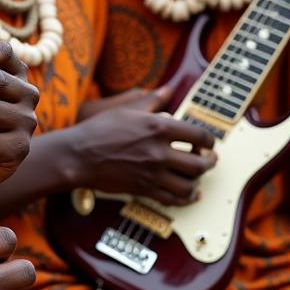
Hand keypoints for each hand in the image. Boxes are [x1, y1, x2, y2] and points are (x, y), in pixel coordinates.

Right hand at [70, 89, 216, 205]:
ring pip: (189, 185)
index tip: (208, 142)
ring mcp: (152, 174)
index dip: (209, 140)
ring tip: (198, 176)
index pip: (199, 136)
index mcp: (159, 128)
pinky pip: (172, 199)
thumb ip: (152, 100)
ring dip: (198, 182)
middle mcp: (160, 152)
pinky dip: (185, 199)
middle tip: (210, 159)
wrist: (79, 156)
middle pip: (200, 164)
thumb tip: (168, 89)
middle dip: (210, 162)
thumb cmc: (100, 130)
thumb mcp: (127, 109)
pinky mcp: (144, 189)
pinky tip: (188, 194)